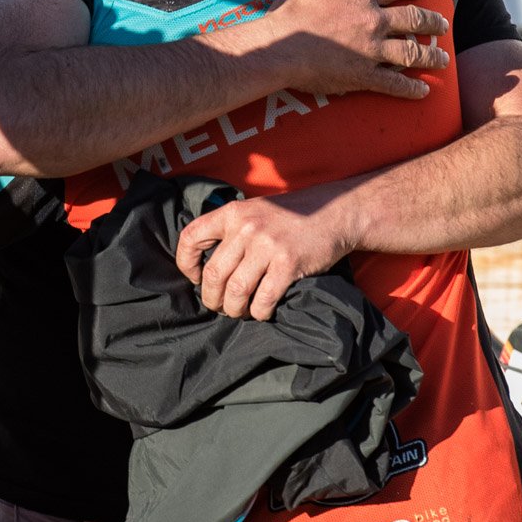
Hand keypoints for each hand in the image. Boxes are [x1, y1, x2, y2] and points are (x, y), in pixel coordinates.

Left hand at [175, 186, 353, 320]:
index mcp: (232, 212)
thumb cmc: (291, 216)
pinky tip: (261, 311)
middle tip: (219, 306)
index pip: (190, 237)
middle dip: (211, 298)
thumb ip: (230, 229)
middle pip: (213, 274)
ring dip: (233, 309)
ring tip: (238, 312)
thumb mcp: (254, 210)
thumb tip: (205, 266)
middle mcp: (246, 227)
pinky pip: (263, 299)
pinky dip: (259, 312)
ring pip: (235, 291)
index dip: (186, 263)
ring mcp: (267, 245)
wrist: (335, 212)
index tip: (195, 278)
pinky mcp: (288, 264)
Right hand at [258, 0, 449, 100]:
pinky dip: (411, 88)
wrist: (277, 48)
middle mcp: (373, 22)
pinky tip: (422, 90)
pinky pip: (394, 83)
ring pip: (412, 52)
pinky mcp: (363, 76)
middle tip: (443, 25)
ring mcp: (371, 51)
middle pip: (414, 19)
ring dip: (431, 55)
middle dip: (433, 22)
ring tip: (442, 58)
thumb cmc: (289, 13)